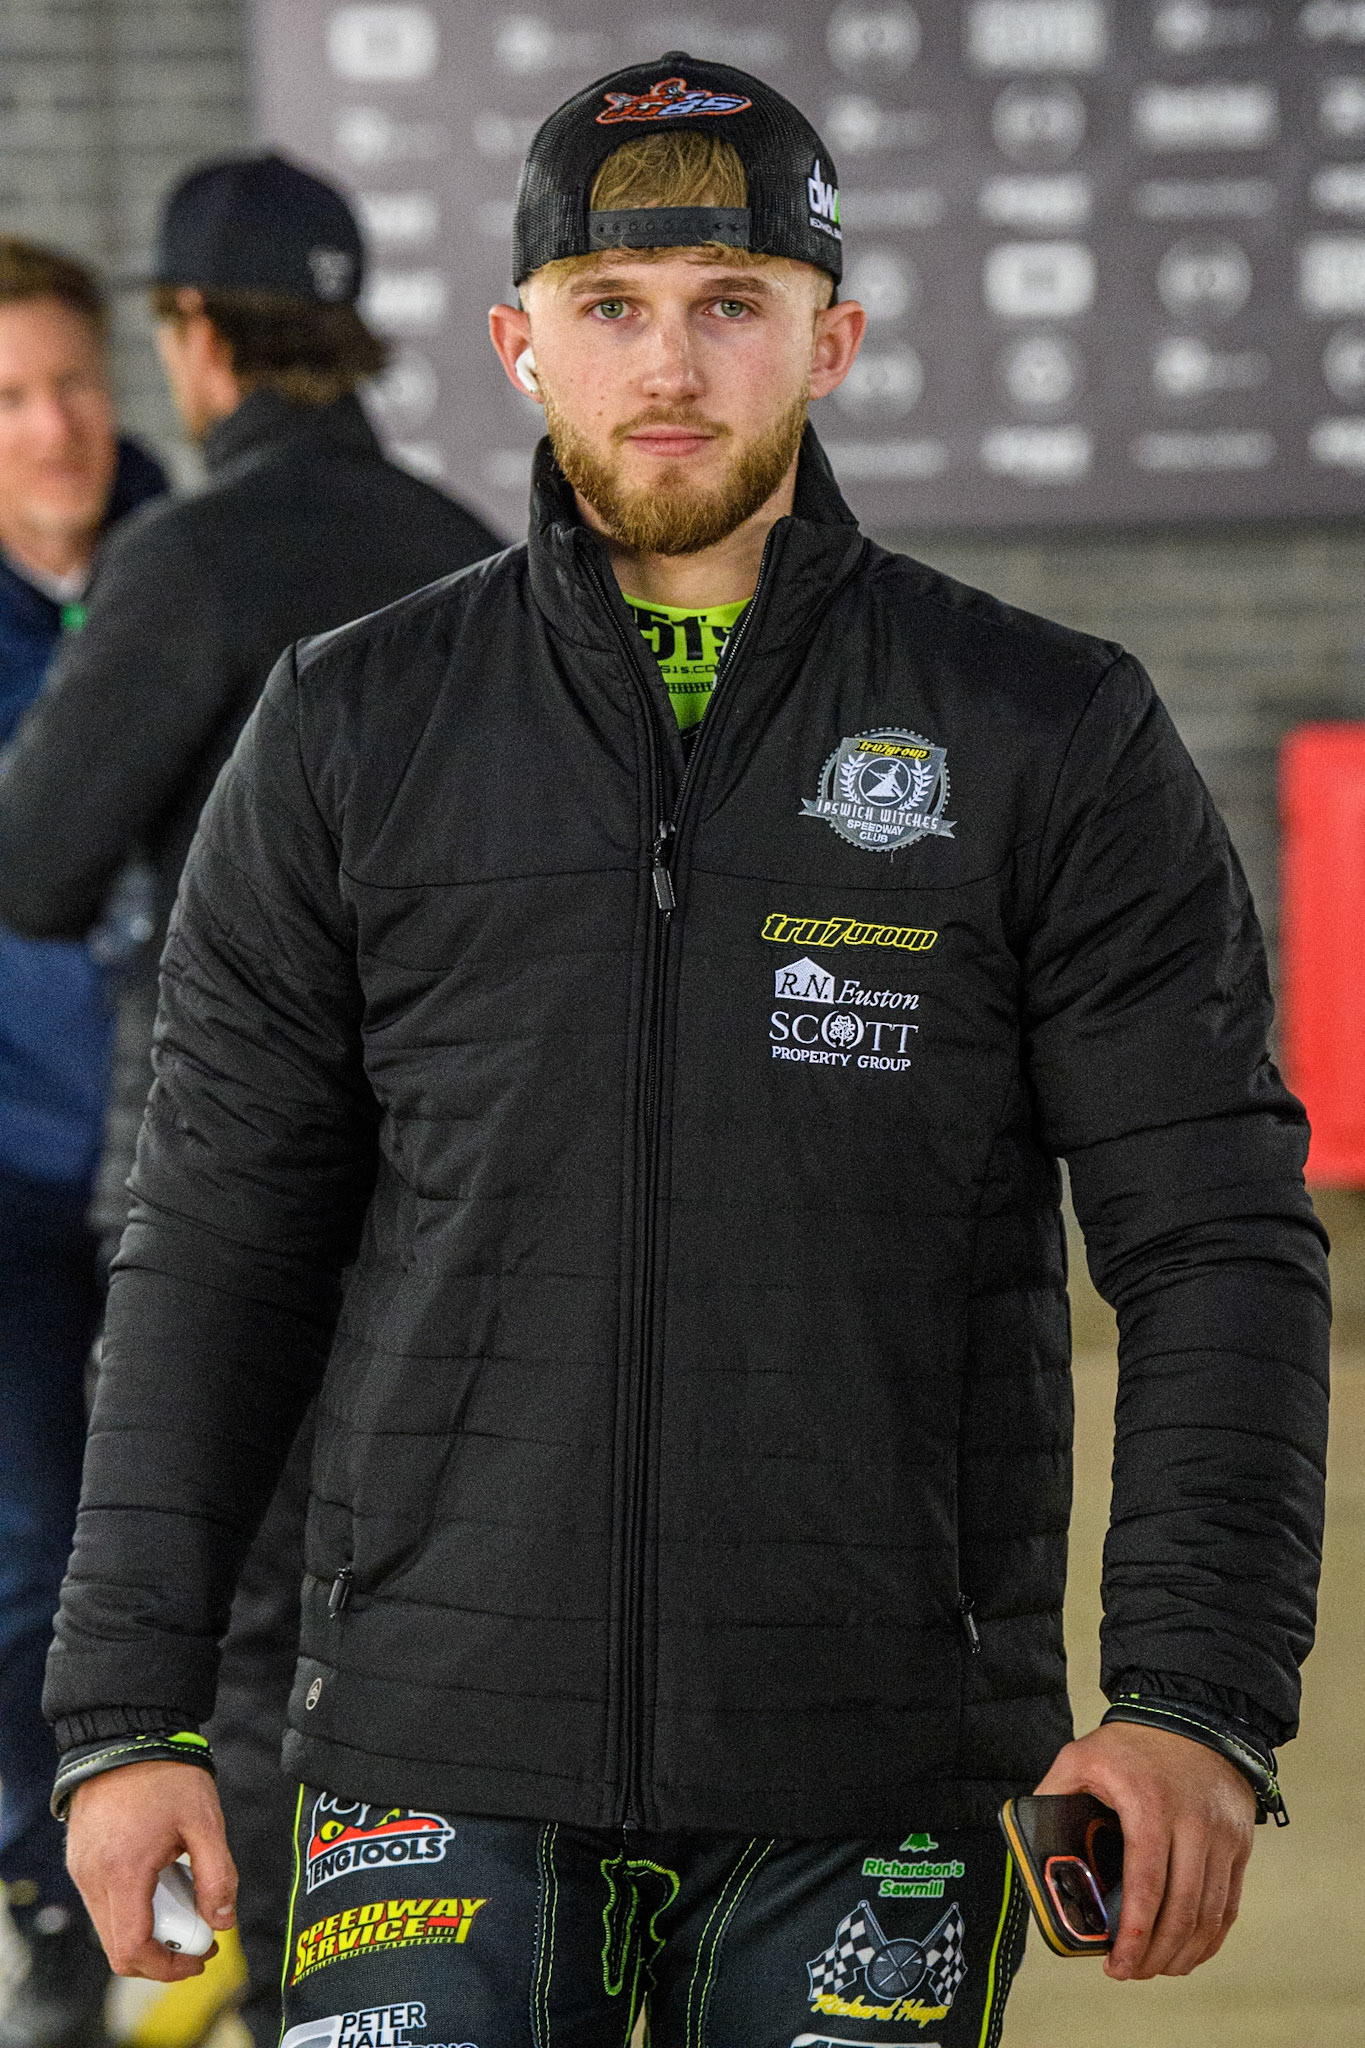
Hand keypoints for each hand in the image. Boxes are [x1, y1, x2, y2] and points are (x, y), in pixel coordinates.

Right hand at [66, 1762, 236, 1980]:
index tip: (200, 1957)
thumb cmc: (167, 1774)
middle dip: (163, 1954)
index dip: (168, 1967)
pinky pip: (104, 1903)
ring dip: (149, 1929)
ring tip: (186, 1899)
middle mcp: (93, 1878)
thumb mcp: (206, 1821)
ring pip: (111, 1927)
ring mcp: (81, 1870)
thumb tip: (223, 1921)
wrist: (126, 1733)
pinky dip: (134, 1907)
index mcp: (123, 1871)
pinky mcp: (80, 1861)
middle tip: (202, 1936)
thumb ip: (217, 1875)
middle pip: (119, 1947)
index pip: (133, 1949)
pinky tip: (163, 1881)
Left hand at [1034, 1721, 1255, 1979]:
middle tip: (1131, 1972)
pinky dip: (1210, 1936)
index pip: (1146, 1884)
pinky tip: (1189, 1951)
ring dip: (1183, 1953)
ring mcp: (1221, 1835)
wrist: (1194, 1714)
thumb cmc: (1133, 1741)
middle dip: (1156, 1955)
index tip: (1117, 1963)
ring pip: (1209, 1915)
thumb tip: (1030, 1841)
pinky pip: (1228, 1904)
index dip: (1135, 1934)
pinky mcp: (1239, 1844)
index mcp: (1148, 1804)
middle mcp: (1192, 1822)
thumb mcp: (1081, 1755)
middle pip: (1182, 1910)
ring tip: (1156, 1968)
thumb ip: (1052, 1794)